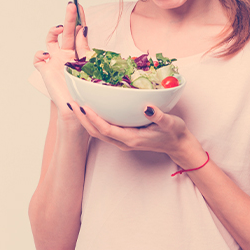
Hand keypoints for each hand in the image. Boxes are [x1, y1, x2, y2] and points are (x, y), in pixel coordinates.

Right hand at [32, 3, 90, 129]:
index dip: (79, 19)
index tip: (80, 6)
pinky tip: (47, 55)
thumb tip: (83, 28)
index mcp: (78, 53)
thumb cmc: (85, 91)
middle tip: (71, 5)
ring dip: (53, 31)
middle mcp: (66, 54)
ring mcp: (54, 61)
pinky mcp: (45, 70)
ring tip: (60, 29)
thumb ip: (84, 47)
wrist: (76, 110)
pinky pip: (38, 58)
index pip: (79, 32)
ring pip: (50, 40)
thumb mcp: (88, 65)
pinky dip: (39, 53)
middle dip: (68, 18)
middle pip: (66, 32)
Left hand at [73, 104, 205, 168]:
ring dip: (85, 121)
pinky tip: (89, 111)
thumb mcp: (170, 123)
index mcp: (132, 139)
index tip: (84, 107)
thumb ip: (158, 116)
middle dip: (82, 119)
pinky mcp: (124, 138)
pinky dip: (94, 122)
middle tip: (71, 104)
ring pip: (98, 133)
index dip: (93, 119)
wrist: (178, 145)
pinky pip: (104, 131)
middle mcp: (124, 142)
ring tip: (75, 106)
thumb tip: (147, 107)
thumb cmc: (174, 133)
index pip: (107, 129)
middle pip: (97, 132)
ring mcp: (122, 141)